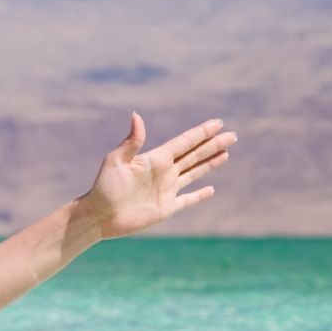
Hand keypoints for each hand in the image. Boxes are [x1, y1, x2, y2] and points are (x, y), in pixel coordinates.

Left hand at [82, 113, 235, 238]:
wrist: (98, 215)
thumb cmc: (104, 187)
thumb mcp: (116, 160)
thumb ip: (132, 141)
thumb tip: (136, 115)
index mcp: (155, 159)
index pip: (184, 142)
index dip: (201, 133)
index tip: (218, 123)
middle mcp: (164, 172)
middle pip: (195, 155)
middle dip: (213, 145)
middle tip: (232, 135)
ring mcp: (167, 190)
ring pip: (195, 173)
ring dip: (211, 163)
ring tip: (226, 153)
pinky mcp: (167, 207)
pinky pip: (188, 199)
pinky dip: (200, 195)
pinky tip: (211, 190)